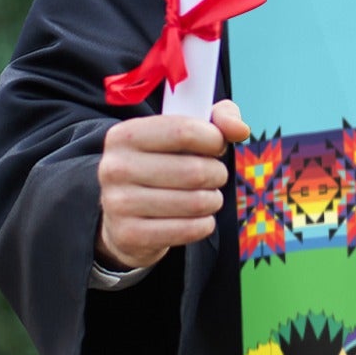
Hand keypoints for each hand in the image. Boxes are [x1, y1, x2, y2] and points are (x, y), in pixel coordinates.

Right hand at [95, 99, 250, 270]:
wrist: (124, 215)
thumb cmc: (162, 165)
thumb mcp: (184, 133)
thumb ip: (218, 119)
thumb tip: (240, 129)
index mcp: (125, 135)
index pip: (184, 131)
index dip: (214, 140)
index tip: (217, 146)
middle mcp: (115, 167)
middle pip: (194, 171)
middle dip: (217, 174)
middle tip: (214, 176)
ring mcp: (118, 203)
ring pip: (195, 202)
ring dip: (213, 200)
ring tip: (206, 197)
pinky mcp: (129, 235)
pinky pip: (188, 230)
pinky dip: (204, 224)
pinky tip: (197, 218)